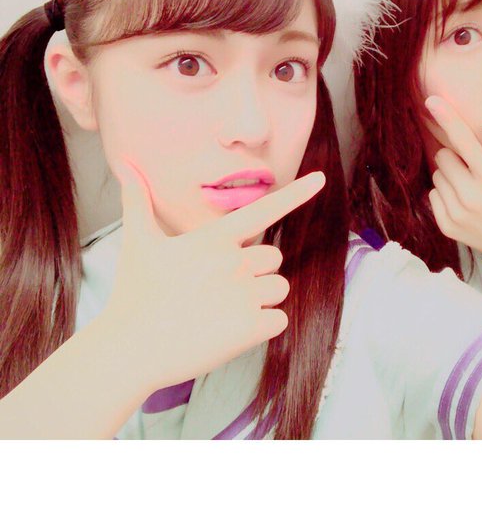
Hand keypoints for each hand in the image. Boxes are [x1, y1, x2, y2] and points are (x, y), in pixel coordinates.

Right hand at [101, 162, 325, 390]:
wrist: (129, 350)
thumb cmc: (134, 295)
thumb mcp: (138, 242)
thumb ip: (138, 201)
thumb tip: (125, 166)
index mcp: (213, 239)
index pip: (262, 210)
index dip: (295, 193)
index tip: (321, 178)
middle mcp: (233, 261)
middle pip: (274, 258)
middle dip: (255, 272)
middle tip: (217, 290)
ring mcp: (243, 294)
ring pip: (279, 288)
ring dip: (260, 300)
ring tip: (221, 311)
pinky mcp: (250, 328)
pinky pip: (279, 320)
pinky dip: (262, 328)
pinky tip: (228, 332)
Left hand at [425, 96, 481, 267]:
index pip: (463, 142)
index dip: (447, 119)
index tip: (432, 101)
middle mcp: (472, 198)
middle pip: (443, 157)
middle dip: (456, 156)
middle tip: (476, 165)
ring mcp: (458, 215)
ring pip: (437, 176)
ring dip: (451, 175)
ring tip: (474, 184)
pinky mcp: (448, 227)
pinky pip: (434, 196)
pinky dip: (446, 194)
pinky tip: (467, 200)